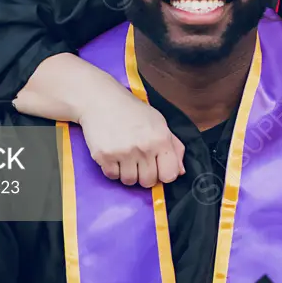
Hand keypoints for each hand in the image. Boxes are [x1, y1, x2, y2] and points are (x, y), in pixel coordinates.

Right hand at [14, 52, 186, 187]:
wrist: (101, 100)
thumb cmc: (133, 111)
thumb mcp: (159, 122)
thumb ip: (174, 146)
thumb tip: (180, 171)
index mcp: (161, 138)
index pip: (169, 175)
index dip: (164, 173)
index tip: (157, 166)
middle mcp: (144, 147)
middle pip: (149, 181)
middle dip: (144, 174)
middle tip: (138, 160)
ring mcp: (123, 153)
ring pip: (130, 181)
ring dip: (128, 173)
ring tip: (125, 156)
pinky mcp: (104, 156)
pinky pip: (112, 176)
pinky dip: (113, 169)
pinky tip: (113, 154)